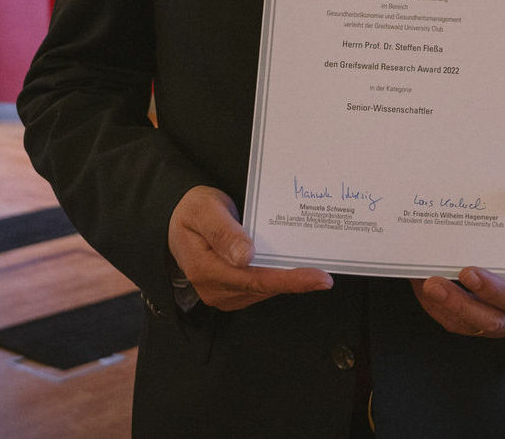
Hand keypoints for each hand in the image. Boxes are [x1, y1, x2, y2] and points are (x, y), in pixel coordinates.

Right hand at [166, 185, 332, 310]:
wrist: (179, 220)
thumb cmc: (192, 210)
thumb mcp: (204, 209)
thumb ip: (223, 231)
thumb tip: (246, 256)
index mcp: (205, 269)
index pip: (254, 279)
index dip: (288, 280)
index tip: (319, 279)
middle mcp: (214, 289)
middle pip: (262, 288)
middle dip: (294, 281)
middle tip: (325, 275)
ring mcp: (222, 294)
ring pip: (262, 290)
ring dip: (286, 280)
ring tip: (312, 268)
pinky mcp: (230, 293)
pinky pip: (258, 289)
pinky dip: (276, 279)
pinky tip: (290, 268)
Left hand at [411, 175, 504, 338]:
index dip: (493, 289)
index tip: (468, 272)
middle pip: (488, 319)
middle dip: (458, 303)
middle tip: (432, 283)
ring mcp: (501, 323)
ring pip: (468, 324)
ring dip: (443, 306)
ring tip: (420, 282)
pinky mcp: (483, 321)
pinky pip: (458, 321)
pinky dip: (438, 307)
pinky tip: (420, 285)